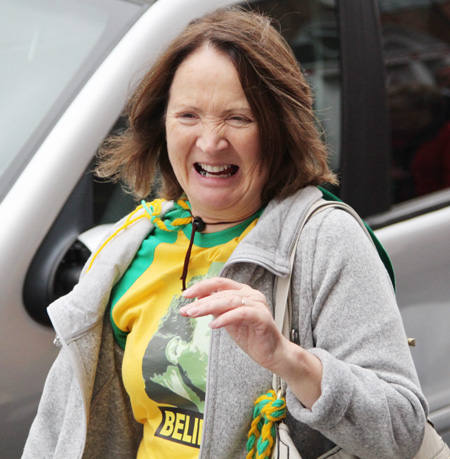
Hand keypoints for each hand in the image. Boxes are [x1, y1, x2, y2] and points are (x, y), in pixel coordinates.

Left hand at [180, 277, 322, 408]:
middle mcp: (251, 294)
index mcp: (242, 291)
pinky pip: (241, 314)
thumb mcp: (228, 320)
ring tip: (193, 314)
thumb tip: (194, 303)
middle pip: (222, 293)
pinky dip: (225, 318)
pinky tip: (213, 324)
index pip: (219, 283)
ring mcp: (258, 304)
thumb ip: (215, 309)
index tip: (185, 295)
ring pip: (229, 301)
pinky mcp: (262, 317)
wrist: (272, 354)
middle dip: (201, 301)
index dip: (202, 286)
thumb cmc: (251, 336)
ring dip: (209, 307)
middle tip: (186, 310)